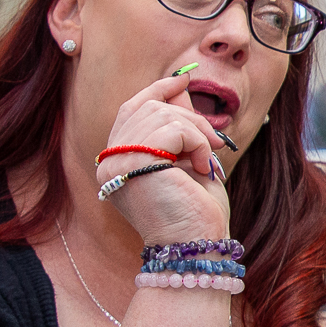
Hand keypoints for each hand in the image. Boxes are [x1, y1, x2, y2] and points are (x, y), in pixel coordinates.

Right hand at [99, 67, 230, 242]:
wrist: (198, 245)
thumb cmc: (195, 211)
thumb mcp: (187, 158)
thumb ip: (178, 125)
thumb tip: (180, 85)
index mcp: (118, 162)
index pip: (131, 109)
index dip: (157, 90)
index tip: (184, 80)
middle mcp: (109, 162)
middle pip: (148, 108)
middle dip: (189, 117)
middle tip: (216, 141)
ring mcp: (117, 163)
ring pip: (161, 115)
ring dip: (197, 133)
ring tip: (207, 161)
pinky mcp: (133, 162)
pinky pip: (173, 128)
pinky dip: (197, 143)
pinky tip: (203, 167)